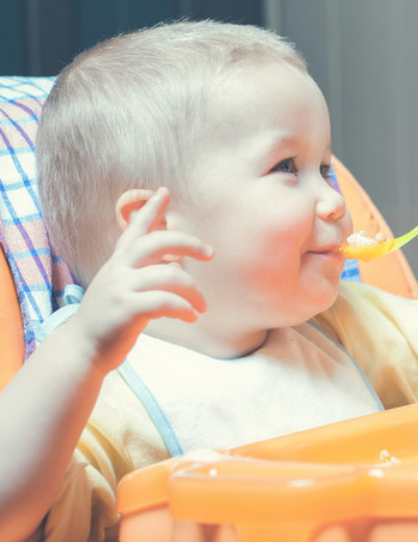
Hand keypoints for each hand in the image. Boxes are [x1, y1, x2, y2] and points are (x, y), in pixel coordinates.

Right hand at [67, 188, 212, 373]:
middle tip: (210, 253)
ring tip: (202, 307)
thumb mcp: (123, 289)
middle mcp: (118, 270)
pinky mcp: (126, 308)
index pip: (134, 230)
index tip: (165, 191)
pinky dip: (184, 308)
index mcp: (118, 263)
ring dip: (194, 291)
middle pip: (157, 242)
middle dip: (188, 242)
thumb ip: (144, 274)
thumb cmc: (110, 319)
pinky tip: (191, 317)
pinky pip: (165, 301)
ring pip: (169, 275)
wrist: (82, 349)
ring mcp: (120, 288)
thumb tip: (176, 264)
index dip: (150, 210)